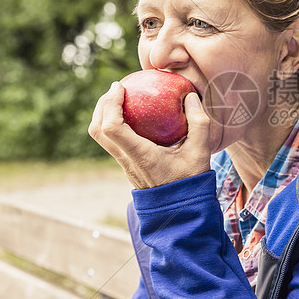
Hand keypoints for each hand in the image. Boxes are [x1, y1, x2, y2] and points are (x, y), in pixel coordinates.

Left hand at [88, 82, 210, 188]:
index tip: (120, 87)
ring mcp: (124, 164)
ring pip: (100, 137)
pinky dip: (113, 124)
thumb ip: (198, 122)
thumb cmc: (192, 181)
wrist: (181, 210)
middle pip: (97, 130)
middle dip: (102, 105)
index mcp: (141, 156)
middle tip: (117, 88)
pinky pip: (111, 141)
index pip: (112, 128)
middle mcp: (127, 161)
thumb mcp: (201, 151)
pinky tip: (132, 115)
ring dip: (103, 115)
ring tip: (119, 99)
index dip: (110, 104)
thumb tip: (190, 96)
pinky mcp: (127, 165)